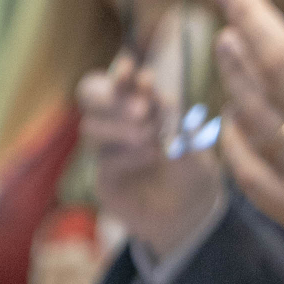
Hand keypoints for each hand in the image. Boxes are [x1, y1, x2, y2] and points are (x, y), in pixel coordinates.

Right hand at [79, 51, 225, 261]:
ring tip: (150, 136)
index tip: (133, 71)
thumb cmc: (192, 168)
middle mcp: (116, 124)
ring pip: (90, 127)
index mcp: (137, 105)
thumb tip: (157, 95)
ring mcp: (106, 152)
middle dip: (112, 98)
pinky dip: (128, 154)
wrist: (193, 212)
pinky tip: (151, 155)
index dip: (120, 72)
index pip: (117, 80)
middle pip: (89, 96)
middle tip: (142, 110)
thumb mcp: (192, 138)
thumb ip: (174, 117)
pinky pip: (105, 161)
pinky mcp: (105, 180)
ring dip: (120, 127)